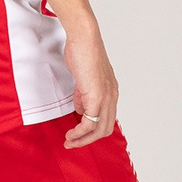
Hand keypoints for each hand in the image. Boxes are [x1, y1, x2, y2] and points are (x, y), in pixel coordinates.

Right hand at [61, 27, 118, 147]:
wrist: (84, 39)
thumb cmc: (82, 51)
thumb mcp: (84, 78)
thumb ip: (83, 94)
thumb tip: (80, 109)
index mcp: (111, 91)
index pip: (106, 119)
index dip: (93, 130)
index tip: (78, 134)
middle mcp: (112, 96)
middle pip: (105, 129)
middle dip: (88, 140)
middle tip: (73, 142)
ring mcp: (106, 97)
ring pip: (99, 129)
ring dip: (83, 139)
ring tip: (69, 141)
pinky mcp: (96, 96)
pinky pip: (89, 122)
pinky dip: (80, 132)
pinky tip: (71, 133)